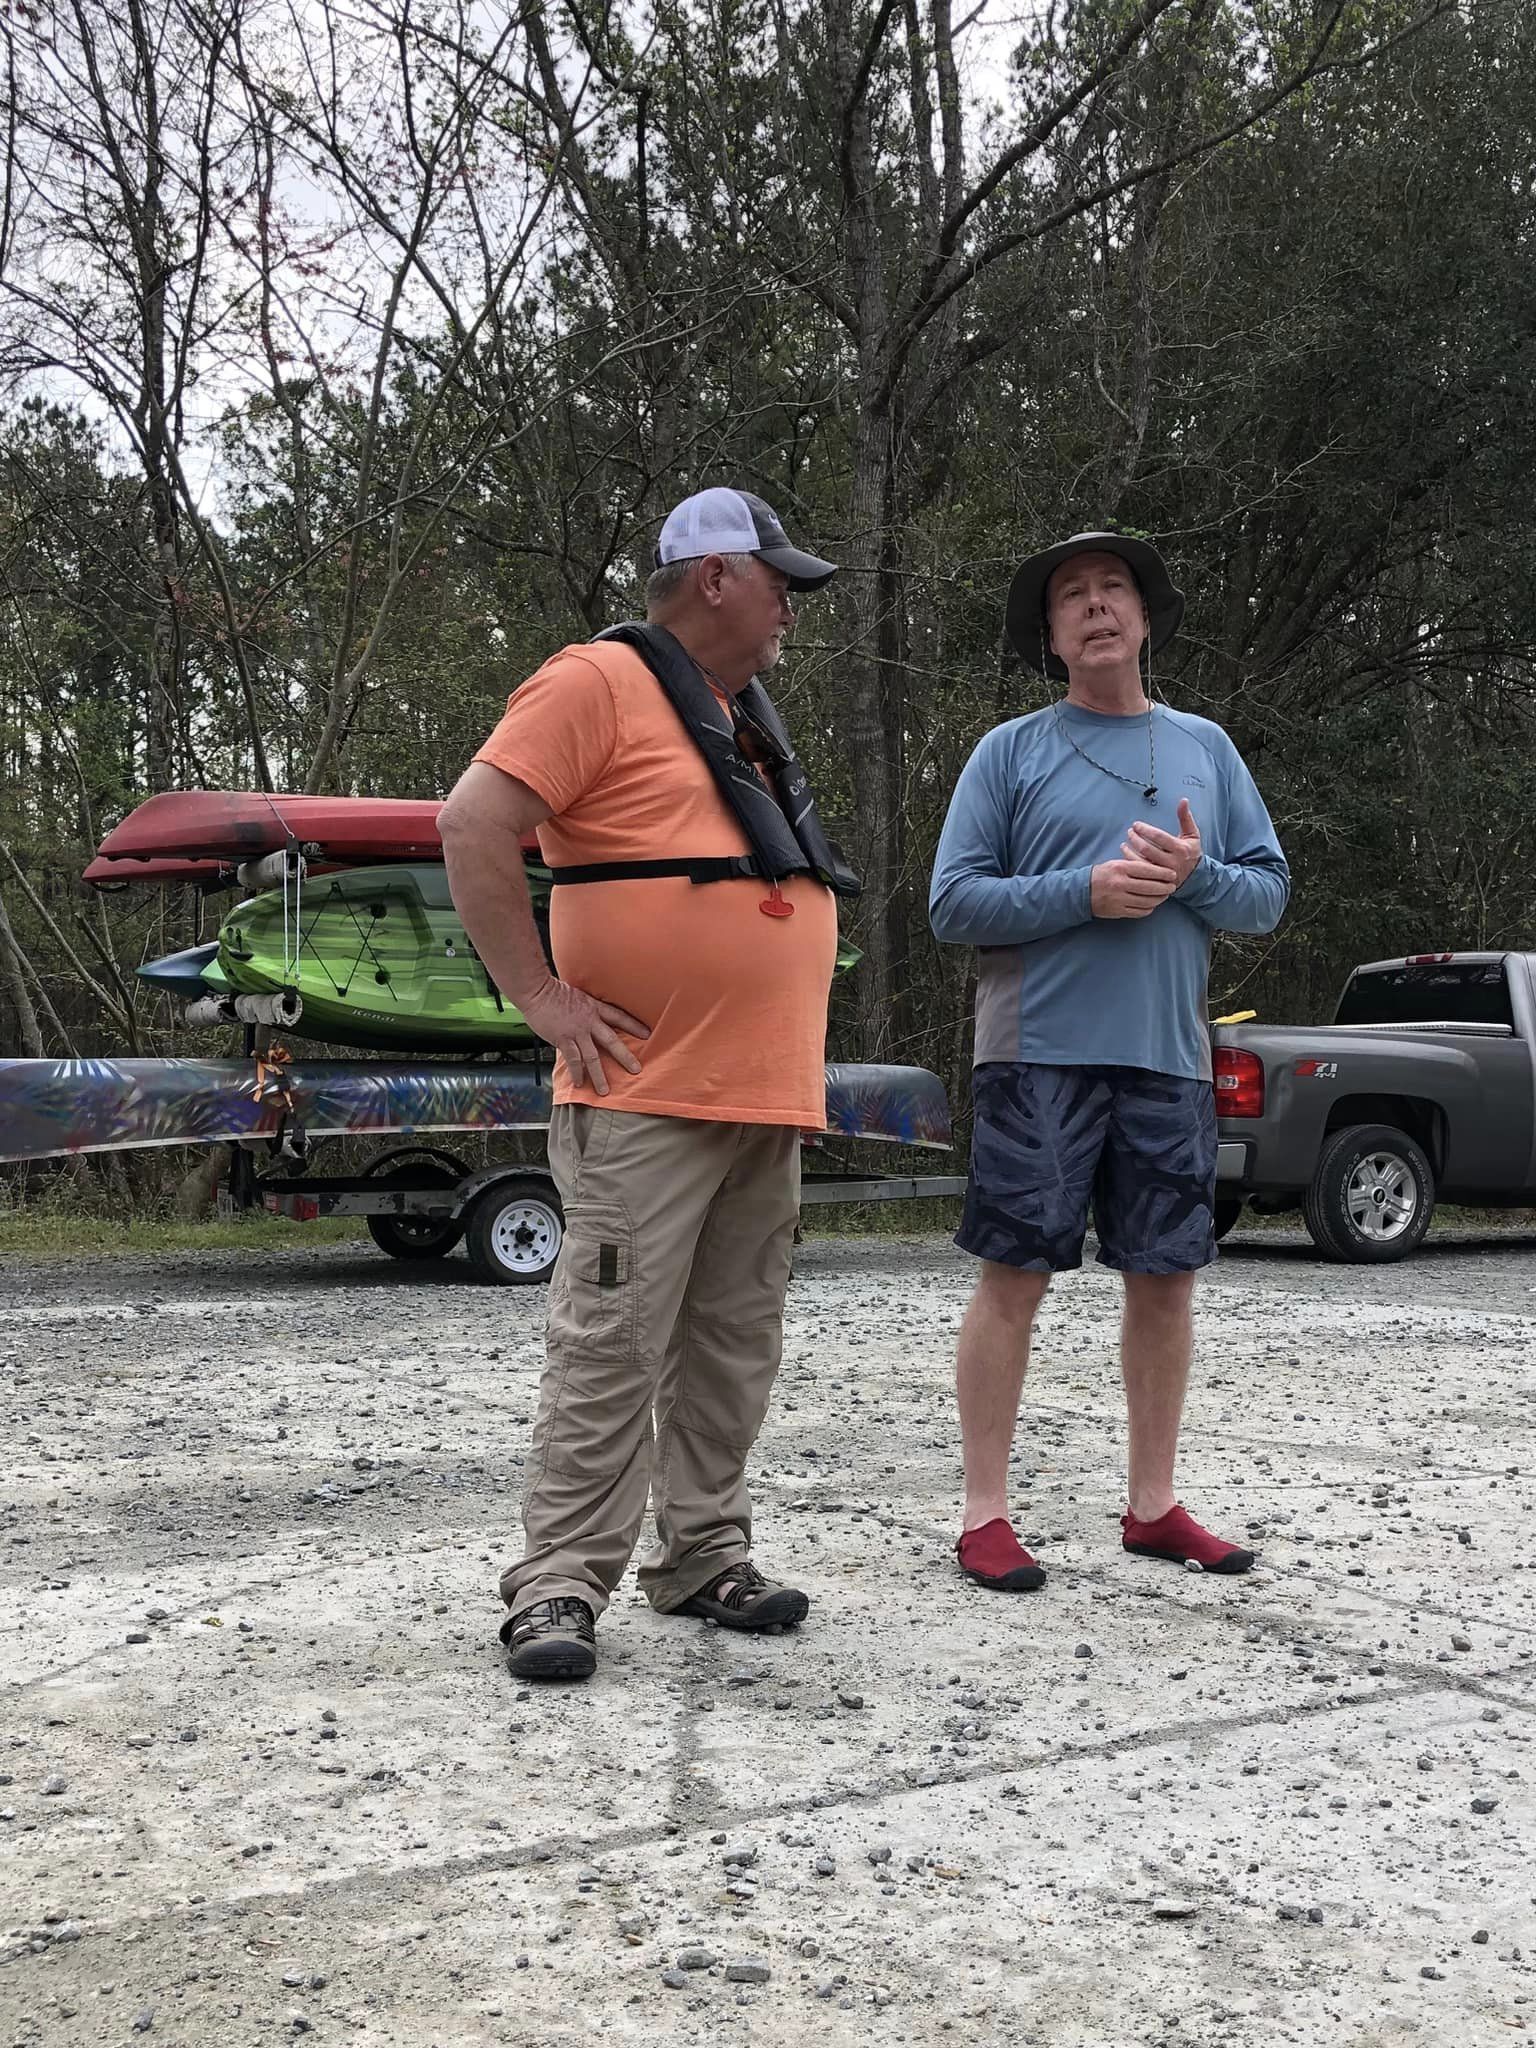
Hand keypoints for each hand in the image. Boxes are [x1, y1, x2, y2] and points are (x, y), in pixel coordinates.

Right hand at [516, 976, 648, 1095]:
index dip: (634, 1025)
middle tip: (636, 1070)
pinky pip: (573, 1060)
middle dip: (625, 1056)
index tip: (648, 1034)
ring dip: (599, 1075)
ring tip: (604, 1091)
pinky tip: (579, 1082)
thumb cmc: (553, 991)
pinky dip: (577, 1072)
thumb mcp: (578, 996)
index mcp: (594, 1007)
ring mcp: (577, 1031)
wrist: (538, 990)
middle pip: (612, 1041)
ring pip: (593, 1057)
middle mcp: (590, 1020)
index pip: (619, 1017)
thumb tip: (588, 1022)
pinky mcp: (563, 1039)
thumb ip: (585, 1009)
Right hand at [1090, 858, 1178, 919]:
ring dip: (1159, 899)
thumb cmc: (1101, 875)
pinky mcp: (1118, 911)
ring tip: (1165, 895)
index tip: (1172, 874)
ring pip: (1147, 901)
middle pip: (1150, 887)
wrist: (1081, 892)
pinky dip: (1149, 908)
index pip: (1148, 870)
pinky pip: (1139, 911)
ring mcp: (1119, 899)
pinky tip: (1152, 904)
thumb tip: (1157, 869)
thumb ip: (1134, 866)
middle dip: (1165, 887)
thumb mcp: (1115, 864)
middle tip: (1173, 886)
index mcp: (1121, 868)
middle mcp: (1120, 884)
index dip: (1163, 873)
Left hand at [1122, 798, 1201, 887]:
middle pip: (1147, 849)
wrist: (1195, 876)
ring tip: (1125, 841)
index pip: (1159, 837)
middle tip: (1130, 831)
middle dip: (1135, 838)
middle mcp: (1172, 862)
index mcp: (1180, 849)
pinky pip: (1139, 871)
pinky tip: (1126, 852)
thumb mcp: (1192, 834)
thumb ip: (1186, 817)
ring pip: (1141, 861)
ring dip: (1130, 850)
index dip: (1145, 830)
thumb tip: (1183, 800)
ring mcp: (1163, 873)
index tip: (1136, 824)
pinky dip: (1130, 860)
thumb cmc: (1191, 851)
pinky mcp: (1156, 880)